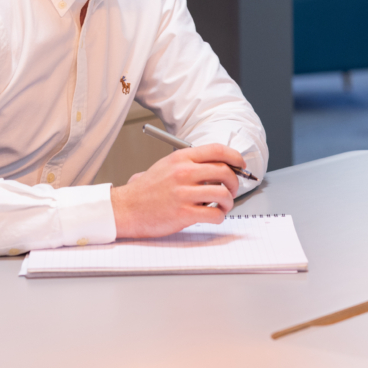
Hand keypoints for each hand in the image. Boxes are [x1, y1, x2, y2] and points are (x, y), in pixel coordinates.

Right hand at [110, 144, 247, 238]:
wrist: (126, 208)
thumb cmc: (146, 190)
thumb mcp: (167, 165)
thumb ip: (190, 163)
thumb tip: (218, 166)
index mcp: (181, 158)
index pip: (217, 150)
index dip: (235, 157)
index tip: (241, 165)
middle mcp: (183, 172)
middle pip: (225, 171)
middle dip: (235, 182)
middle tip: (232, 190)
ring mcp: (184, 193)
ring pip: (223, 193)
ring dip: (229, 202)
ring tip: (223, 206)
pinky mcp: (184, 213)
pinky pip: (214, 214)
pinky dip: (220, 216)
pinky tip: (214, 215)